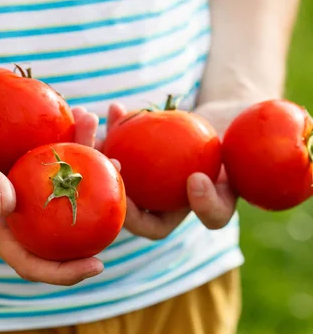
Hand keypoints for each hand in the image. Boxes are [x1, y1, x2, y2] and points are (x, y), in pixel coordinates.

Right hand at [0, 107, 102, 284]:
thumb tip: (9, 204)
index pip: (31, 262)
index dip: (64, 272)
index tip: (99, 266)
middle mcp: (12, 216)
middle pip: (58, 231)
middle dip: (92, 221)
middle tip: (124, 195)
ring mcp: (20, 194)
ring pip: (61, 195)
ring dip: (88, 171)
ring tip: (107, 142)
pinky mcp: (22, 171)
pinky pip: (54, 167)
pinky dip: (71, 147)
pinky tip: (80, 121)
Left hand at [103, 100, 248, 239]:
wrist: (233, 125)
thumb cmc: (242, 154)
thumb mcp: (241, 179)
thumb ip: (221, 198)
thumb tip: (193, 184)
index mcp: (169, 215)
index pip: (149, 226)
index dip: (134, 215)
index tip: (128, 192)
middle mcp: (150, 198)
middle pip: (115, 195)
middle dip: (99, 174)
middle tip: (107, 155)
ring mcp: (139, 173)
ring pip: (106, 166)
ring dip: (94, 145)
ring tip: (92, 122)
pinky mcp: (133, 149)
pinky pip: (118, 140)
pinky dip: (114, 123)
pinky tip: (116, 107)